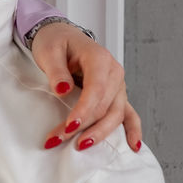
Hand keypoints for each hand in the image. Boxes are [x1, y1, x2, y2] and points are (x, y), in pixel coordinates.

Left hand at [31, 22, 142, 152]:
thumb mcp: (48, 51)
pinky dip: (132, 130)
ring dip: (99, 133)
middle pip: (104, 105)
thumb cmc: (56, 42)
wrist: (63, 36)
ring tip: (81, 145)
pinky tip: (133, 146)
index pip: (95, 89)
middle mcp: (114, 72)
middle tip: (60, 138)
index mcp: (99, 58)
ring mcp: (118, 85)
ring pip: (115, 114)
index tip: (69, 125)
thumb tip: (63, 90)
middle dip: (83, 125)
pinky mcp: (116, 94)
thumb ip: (56, 70)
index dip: (83, 110)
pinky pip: (128, 114)